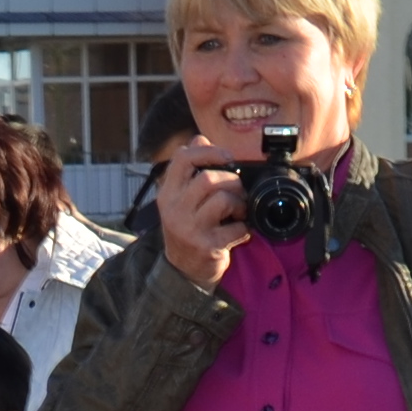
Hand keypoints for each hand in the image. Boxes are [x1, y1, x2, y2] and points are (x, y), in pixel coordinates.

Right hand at [150, 134, 250, 290]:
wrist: (183, 271)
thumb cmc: (187, 228)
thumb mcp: (181, 198)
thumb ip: (190, 169)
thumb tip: (200, 140)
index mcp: (167, 193)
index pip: (183, 158)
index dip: (209, 152)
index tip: (227, 157)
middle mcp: (175, 209)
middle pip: (208, 179)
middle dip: (232, 181)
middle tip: (238, 190)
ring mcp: (190, 229)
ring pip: (223, 200)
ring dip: (239, 203)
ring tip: (239, 211)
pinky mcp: (207, 246)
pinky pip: (235, 228)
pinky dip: (244, 228)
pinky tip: (239, 231)